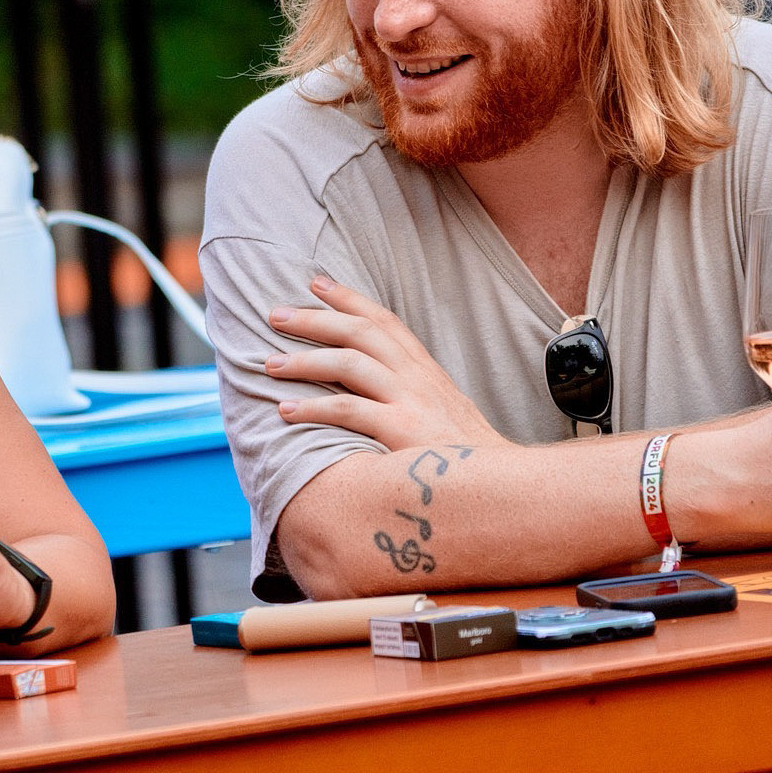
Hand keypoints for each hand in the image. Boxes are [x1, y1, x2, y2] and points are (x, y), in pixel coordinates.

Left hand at [264, 274, 503, 450]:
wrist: (503, 489)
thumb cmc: (465, 458)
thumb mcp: (441, 412)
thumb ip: (409, 394)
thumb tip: (369, 386)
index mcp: (425, 370)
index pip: (384, 320)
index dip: (349, 298)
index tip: (316, 283)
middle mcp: (418, 377)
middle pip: (359, 332)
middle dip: (313, 320)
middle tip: (275, 314)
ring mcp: (412, 402)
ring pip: (349, 363)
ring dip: (303, 361)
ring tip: (268, 364)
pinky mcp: (403, 432)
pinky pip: (349, 410)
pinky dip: (312, 408)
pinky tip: (285, 411)